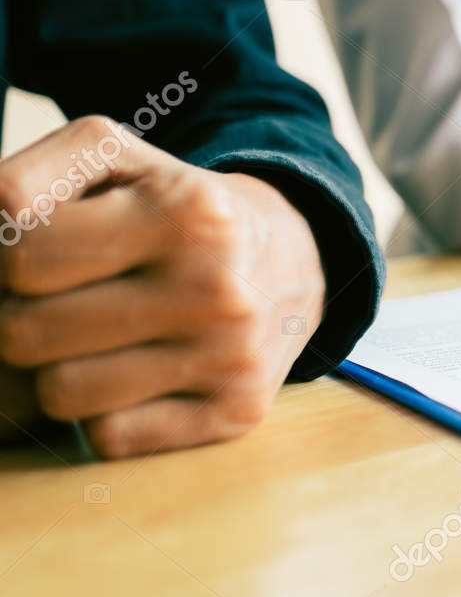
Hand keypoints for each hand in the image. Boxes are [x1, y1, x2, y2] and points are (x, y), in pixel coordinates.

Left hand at [0, 117, 325, 456]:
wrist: (296, 259)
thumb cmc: (179, 210)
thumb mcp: (116, 158)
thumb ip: (32, 177)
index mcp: (186, 213)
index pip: (22, 254)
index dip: (5, 255)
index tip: (34, 252)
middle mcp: (216, 288)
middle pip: (26, 333)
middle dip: (21, 316)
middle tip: (57, 300)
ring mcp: (231, 357)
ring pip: (60, 395)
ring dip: (57, 370)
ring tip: (92, 340)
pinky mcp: (237, 411)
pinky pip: (109, 439)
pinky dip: (104, 413)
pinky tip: (133, 375)